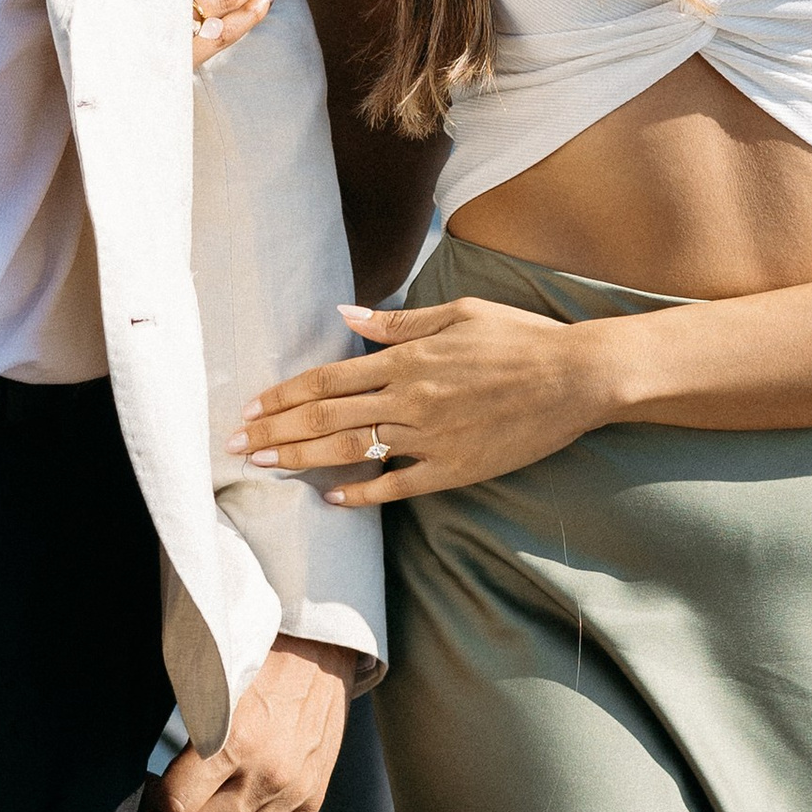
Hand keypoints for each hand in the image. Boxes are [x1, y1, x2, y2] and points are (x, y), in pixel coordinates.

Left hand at [143, 636, 357, 811]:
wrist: (322, 649)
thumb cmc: (257, 655)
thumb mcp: (213, 678)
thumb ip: (185, 726)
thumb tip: (151, 768)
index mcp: (237, 739)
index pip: (176, 804)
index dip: (151, 802)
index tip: (148, 789)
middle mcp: (267, 774)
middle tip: (170, 798)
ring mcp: (293, 794)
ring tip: (201, 807)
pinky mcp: (312, 803)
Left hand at [232, 295, 615, 505]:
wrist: (575, 377)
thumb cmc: (518, 337)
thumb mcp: (456, 313)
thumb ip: (396, 323)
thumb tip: (344, 315)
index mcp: (406, 358)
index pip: (327, 379)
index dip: (283, 395)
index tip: (252, 407)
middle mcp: (409, 399)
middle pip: (325, 419)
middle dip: (275, 431)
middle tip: (236, 444)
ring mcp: (429, 437)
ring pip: (350, 451)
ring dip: (301, 460)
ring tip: (264, 465)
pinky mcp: (453, 469)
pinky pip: (396, 486)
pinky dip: (361, 494)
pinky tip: (330, 499)